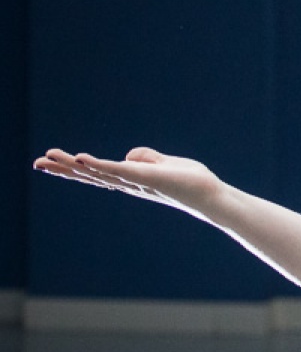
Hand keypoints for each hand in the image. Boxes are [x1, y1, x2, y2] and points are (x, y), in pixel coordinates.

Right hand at [33, 148, 224, 221]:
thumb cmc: (191, 182)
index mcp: (132, 180)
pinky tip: (81, 158)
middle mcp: (129, 184)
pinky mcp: (146, 177)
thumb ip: (146, 158)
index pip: (98, 174)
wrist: (211, 195)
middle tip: (37, 162)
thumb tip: (129, 156)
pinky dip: (99, 164)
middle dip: (64, 169)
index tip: (49, 161)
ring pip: (98, 173)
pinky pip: (117, 170)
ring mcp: (136, 181)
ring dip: (73, 165)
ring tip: (50, 157)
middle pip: (91, 175)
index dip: (74, 168)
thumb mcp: (165, 164)